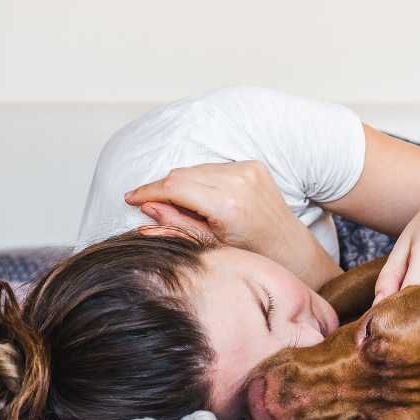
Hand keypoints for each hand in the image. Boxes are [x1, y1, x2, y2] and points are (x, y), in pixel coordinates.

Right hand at [124, 160, 302, 258]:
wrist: (289, 247)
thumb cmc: (252, 253)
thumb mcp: (209, 245)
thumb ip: (177, 225)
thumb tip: (148, 207)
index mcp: (228, 204)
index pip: (175, 187)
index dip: (148, 192)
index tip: (130, 198)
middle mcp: (240, 181)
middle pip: (182, 174)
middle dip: (162, 188)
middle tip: (149, 205)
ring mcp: (249, 169)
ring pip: (196, 168)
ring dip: (182, 183)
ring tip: (179, 206)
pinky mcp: (253, 165)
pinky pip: (213, 167)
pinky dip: (201, 180)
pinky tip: (203, 199)